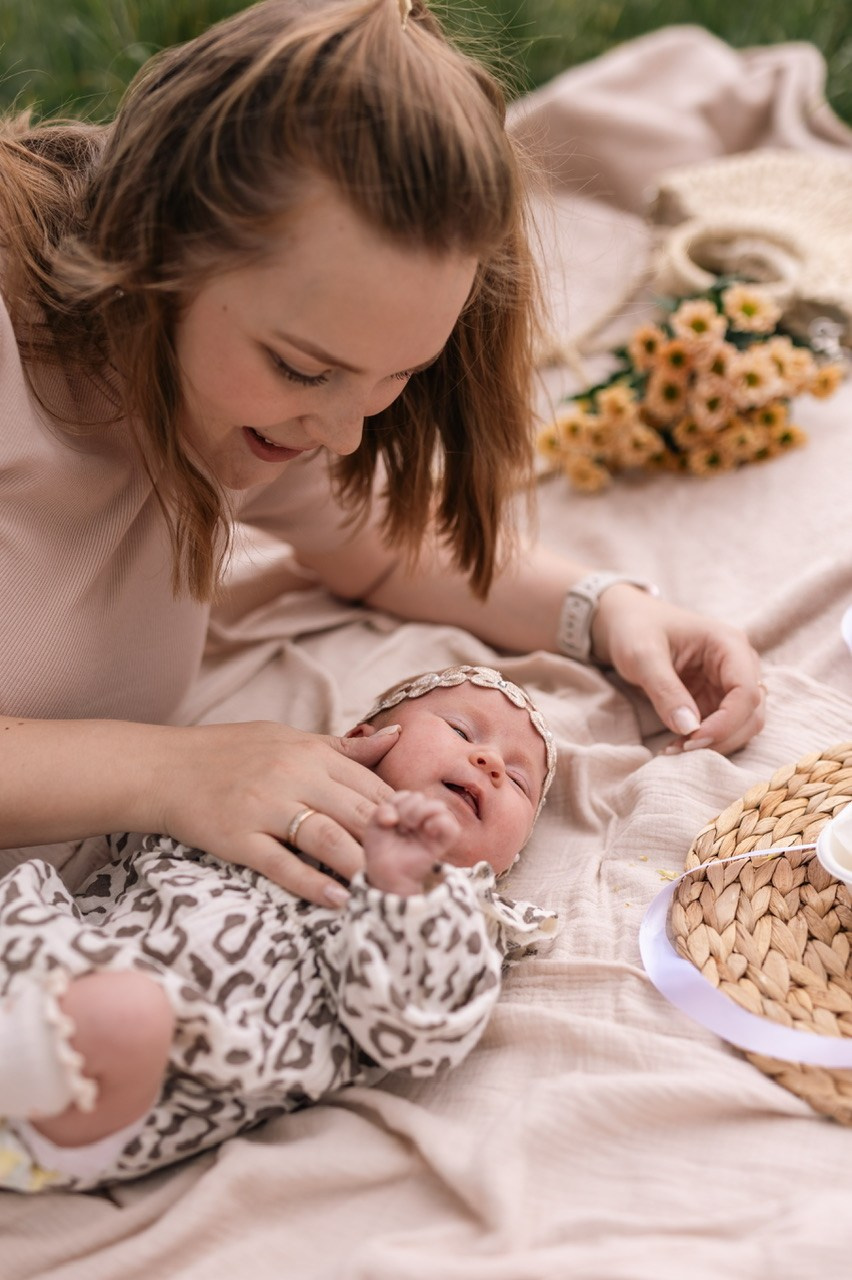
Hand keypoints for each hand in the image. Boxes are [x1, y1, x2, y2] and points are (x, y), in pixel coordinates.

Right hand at [151, 720, 400, 906]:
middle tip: (418, 874)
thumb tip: (395, 738)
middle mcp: (293, 776)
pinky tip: (338, 900)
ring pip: (328, 838)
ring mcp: (264, 807)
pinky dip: (313, 884)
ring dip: (363, 866)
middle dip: (393, 844)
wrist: (163, 768)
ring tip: (386, 890)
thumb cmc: (229, 753)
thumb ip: (342, 748)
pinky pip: (282, 864)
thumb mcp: (287, 739)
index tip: (423, 841)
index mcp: (310, 753)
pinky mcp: (238, 838)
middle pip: (359, 812)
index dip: (402, 815)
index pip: (372, 785)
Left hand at [363, 791, 459, 895]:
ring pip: (439, 807)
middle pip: (421, 797)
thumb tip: (394, 816)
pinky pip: (452, 827)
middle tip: (400, 826)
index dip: (396, 802)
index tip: (388, 820)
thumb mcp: (374, 826)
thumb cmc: (381, 850)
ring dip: (421, 812)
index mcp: (407, 812)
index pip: (407, 795)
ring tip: (411, 826)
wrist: (386, 873)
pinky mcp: (442, 844)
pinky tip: (427, 830)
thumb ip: (381, 811)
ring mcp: (432, 830)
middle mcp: (422, 819)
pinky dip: (441, 823)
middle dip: (406, 808)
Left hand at [591, 585, 763, 754]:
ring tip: (673, 750)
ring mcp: (729, 684)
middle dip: (720, 738)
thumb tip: (689, 728)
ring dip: (713, 745)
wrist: (626, 622)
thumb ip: (665, 690)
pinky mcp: (716, 700)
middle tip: (679, 751)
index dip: (726, 723)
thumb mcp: (642, 655)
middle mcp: (739, 665)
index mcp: (729, 644)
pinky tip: (676, 745)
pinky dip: (704, 742)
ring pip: (742, 727)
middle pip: (752, 715)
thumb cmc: (635, 629)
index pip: (747, 693)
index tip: (692, 740)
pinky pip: (723, 729)